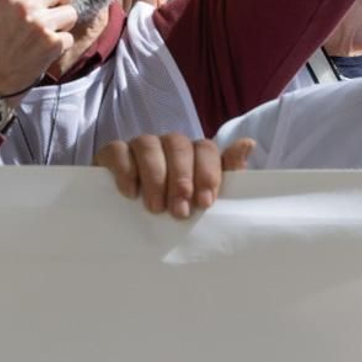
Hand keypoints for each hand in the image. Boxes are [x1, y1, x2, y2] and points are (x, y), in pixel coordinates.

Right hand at [96, 133, 256, 218]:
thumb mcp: (203, 197)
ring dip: (154, 177)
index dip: (207, 173)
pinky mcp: (113, 154)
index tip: (204, 203)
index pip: (206, 148)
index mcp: (194, 154)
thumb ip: (227, 173)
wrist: (128, 218)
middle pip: (178, 145)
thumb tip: (248, 143)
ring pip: (148, 144)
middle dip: (181, 179)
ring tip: (155, 208)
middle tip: (179, 212)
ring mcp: (140, 146)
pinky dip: (125, 170)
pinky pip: (118, 150)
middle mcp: (168, 145)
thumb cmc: (174, 207)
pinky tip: (130, 193)